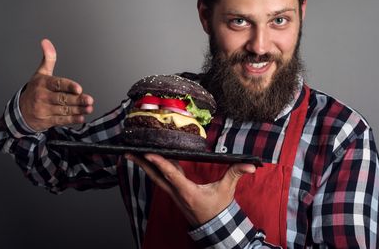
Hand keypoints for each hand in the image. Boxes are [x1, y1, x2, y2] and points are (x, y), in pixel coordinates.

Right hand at [19, 39, 93, 130]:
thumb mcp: (40, 73)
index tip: (79, 88)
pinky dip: (72, 120)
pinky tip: (81, 118)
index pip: (57, 84)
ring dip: (78, 110)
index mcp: (42, 83)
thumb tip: (46, 41)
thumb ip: (48, 58)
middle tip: (89, 99)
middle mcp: (42, 97)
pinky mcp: (46, 121)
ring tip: (89, 108)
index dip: (68, 86)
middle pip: (62, 98)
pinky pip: (61, 120)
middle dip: (77, 100)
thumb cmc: (35, 90)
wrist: (19, 112)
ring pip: (63, 110)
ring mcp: (43, 110)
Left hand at [126, 153, 255, 225]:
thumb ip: (236, 174)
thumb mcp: (227, 190)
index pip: (171, 174)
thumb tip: (250, 165)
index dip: (159, 163)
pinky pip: (161, 179)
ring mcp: (173, 194)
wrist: (214, 227)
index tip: (148, 153)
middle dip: (141, 164)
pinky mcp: (174, 193)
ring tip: (133, 153)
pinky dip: (154, 169)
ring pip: (156, 177)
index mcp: (187, 191)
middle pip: (155, 176)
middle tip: (128, 152)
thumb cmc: (218, 208)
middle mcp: (176, 192)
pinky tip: (150, 161)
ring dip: (145, 166)